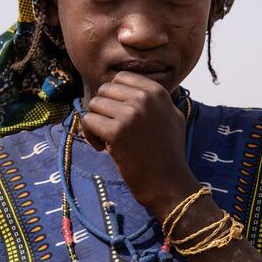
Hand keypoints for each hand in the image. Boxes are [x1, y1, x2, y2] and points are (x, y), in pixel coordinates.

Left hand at [80, 72, 200, 214]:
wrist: (169, 183)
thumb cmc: (170, 154)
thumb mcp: (172, 117)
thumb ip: (156, 100)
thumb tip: (134, 89)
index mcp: (157, 92)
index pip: (121, 77)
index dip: (113, 96)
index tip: (118, 114)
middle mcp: (144, 98)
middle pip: (105, 90)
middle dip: (103, 109)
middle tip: (110, 129)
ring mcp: (130, 114)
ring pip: (94, 104)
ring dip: (95, 123)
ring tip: (105, 140)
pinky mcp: (116, 132)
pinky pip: (88, 121)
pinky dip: (90, 135)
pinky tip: (102, 148)